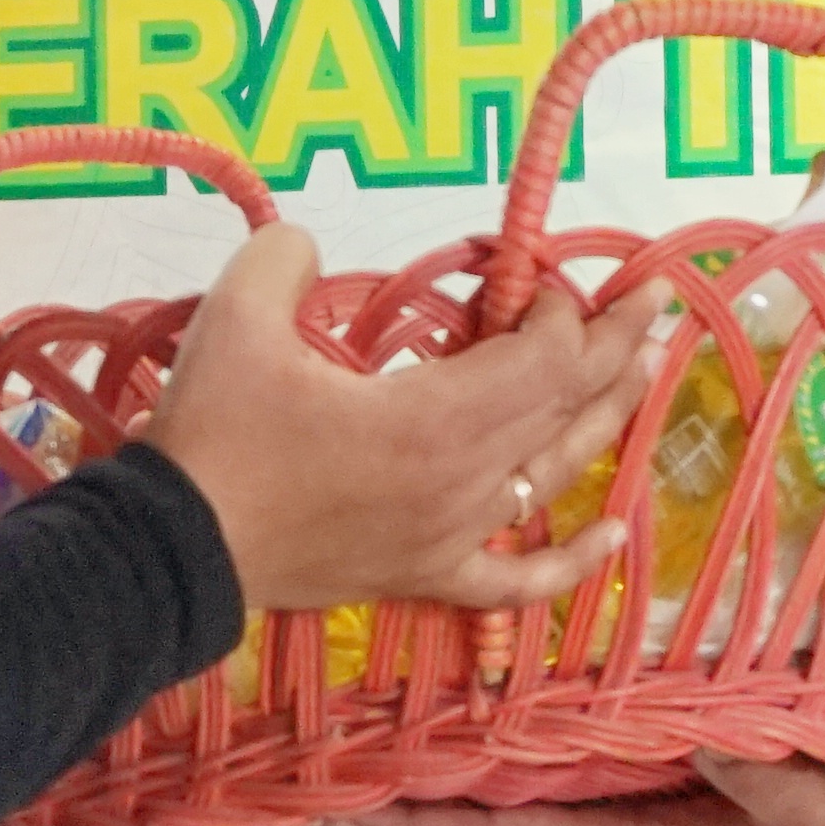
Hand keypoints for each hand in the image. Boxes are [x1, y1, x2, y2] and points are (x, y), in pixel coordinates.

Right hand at [146, 225, 655, 615]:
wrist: (171, 550)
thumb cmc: (213, 435)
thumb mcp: (238, 316)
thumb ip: (286, 258)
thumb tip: (309, 245)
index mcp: (435, 419)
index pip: (542, 360)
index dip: (563, 313)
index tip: (549, 277)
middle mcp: (464, 482)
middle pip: (564, 407)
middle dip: (613, 346)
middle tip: (653, 300)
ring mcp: (450, 536)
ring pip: (554, 474)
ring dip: (607, 417)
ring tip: (649, 369)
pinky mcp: (423, 575)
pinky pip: (514, 580)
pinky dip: (571, 561)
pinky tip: (613, 535)